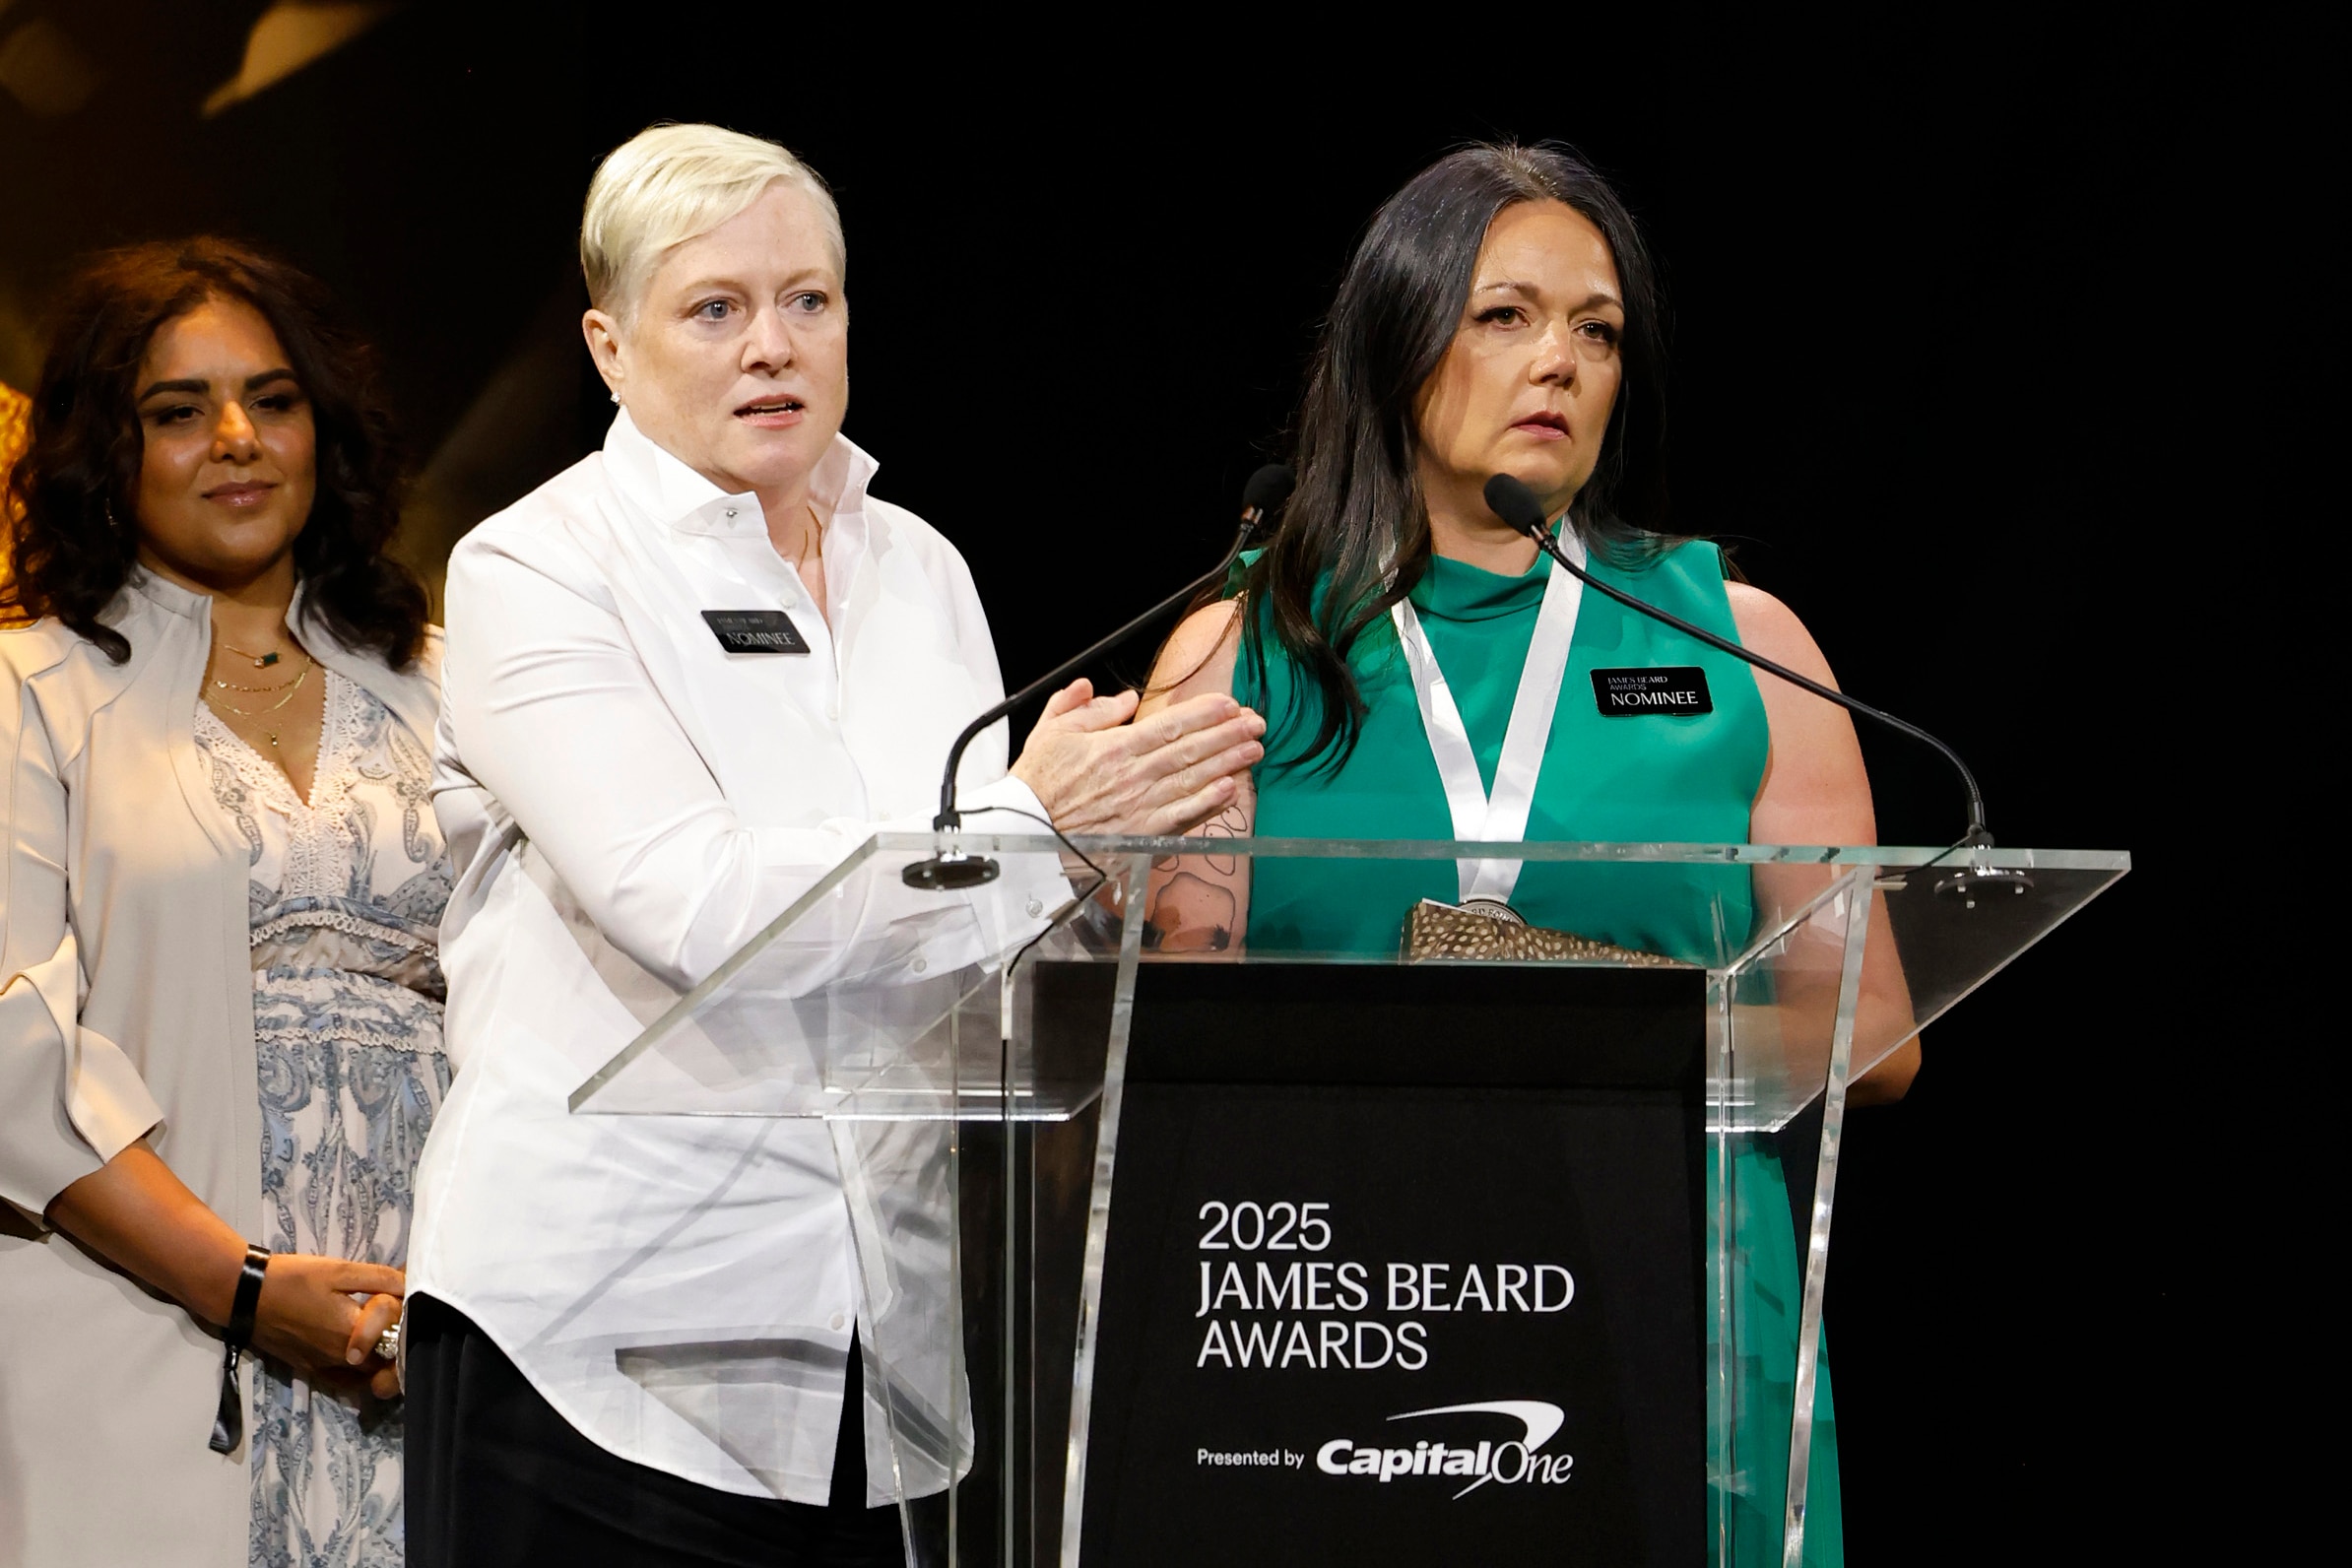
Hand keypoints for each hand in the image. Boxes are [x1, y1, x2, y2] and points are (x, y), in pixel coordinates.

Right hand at [249, 1255, 405, 1398]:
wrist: (246, 1296)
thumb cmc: (295, 1280)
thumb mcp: (341, 1270)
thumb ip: (380, 1279)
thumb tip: (411, 1285)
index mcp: (354, 1334)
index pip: (399, 1340)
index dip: (409, 1323)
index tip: (409, 1306)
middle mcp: (343, 1359)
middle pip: (386, 1362)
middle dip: (399, 1345)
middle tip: (400, 1322)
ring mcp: (325, 1368)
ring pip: (367, 1376)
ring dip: (382, 1362)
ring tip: (386, 1337)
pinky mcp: (311, 1370)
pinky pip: (345, 1383)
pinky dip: (360, 1376)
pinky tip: (365, 1357)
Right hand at [1011, 679, 1264, 838]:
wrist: (1024, 833)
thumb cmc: (1037, 783)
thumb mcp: (1052, 731)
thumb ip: (1085, 706)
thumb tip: (1125, 697)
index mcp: (1115, 746)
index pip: (1171, 724)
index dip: (1205, 713)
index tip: (1230, 704)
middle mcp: (1134, 774)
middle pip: (1191, 749)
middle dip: (1228, 734)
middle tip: (1257, 724)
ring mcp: (1141, 806)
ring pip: (1194, 779)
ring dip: (1228, 763)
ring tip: (1254, 750)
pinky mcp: (1142, 834)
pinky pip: (1183, 816)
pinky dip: (1208, 803)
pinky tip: (1230, 790)